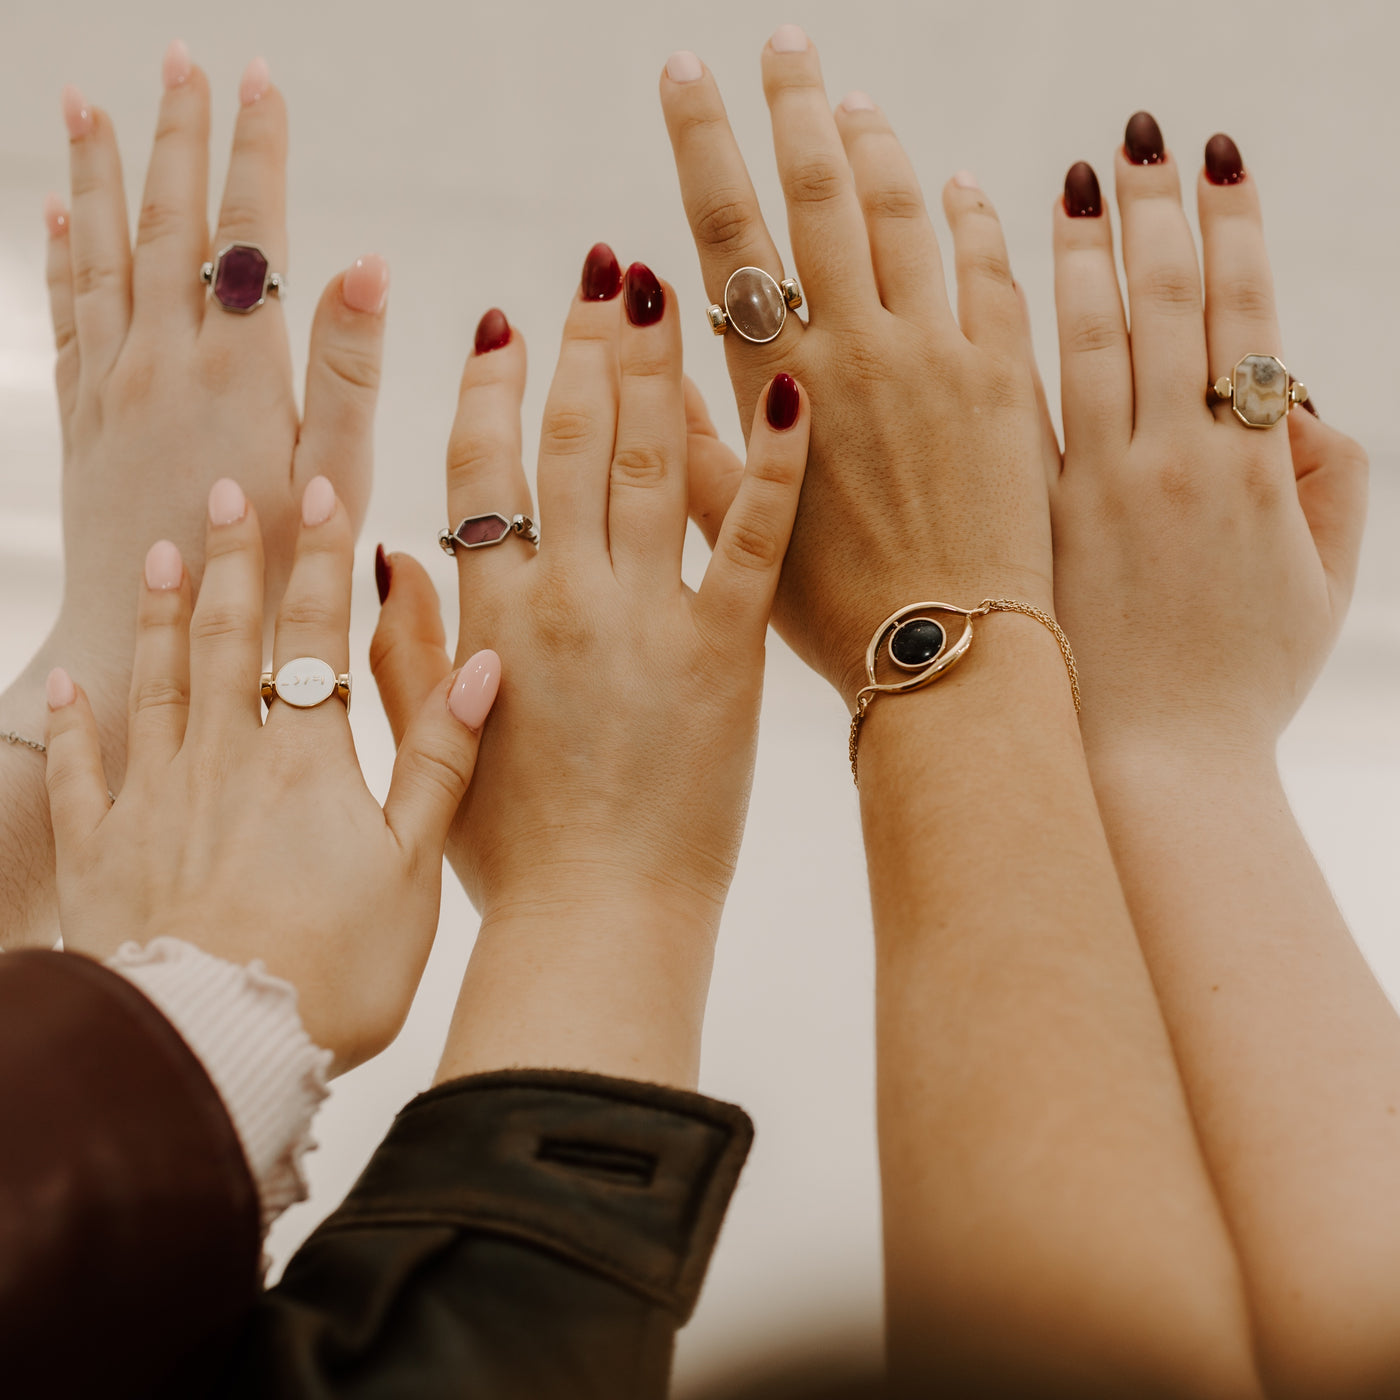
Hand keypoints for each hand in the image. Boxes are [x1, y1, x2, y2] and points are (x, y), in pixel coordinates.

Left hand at [36, 43, 386, 738]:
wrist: (148, 638)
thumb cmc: (264, 578)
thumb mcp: (332, 483)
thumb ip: (348, 372)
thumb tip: (366, 266)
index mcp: (238, 373)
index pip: (250, 237)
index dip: (257, 154)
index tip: (261, 82)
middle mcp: (163, 363)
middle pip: (172, 226)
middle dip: (181, 137)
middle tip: (181, 61)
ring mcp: (112, 386)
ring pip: (103, 255)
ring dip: (101, 175)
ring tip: (90, 107)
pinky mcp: (82, 417)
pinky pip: (67, 315)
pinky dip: (63, 256)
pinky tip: (60, 217)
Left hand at [44, 477, 496, 1072]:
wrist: (221, 1044)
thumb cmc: (335, 967)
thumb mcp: (414, 864)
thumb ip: (442, 758)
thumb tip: (481, 666)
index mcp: (305, 760)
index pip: (314, 633)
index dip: (319, 557)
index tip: (318, 489)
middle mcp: (223, 760)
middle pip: (224, 637)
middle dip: (230, 559)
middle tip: (224, 491)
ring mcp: (154, 801)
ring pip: (154, 683)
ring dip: (157, 614)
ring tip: (157, 553)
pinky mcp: (102, 852)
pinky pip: (83, 769)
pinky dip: (78, 719)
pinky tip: (71, 679)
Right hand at [370, 251, 807, 1083]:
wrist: (600, 924)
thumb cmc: (510, 855)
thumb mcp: (427, 750)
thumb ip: (402, 647)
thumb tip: (385, 551)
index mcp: (489, 615)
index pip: (481, 467)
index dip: (493, 387)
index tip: (508, 322)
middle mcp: (563, 598)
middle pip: (568, 441)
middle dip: (584, 347)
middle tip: (602, 273)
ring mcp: (648, 621)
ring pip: (648, 464)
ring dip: (658, 370)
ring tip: (669, 290)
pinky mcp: (726, 654)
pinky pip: (751, 538)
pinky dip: (774, 460)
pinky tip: (791, 385)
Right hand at [659, 31, 1058, 704]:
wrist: (949, 655)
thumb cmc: (831, 614)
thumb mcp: (734, 532)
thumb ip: (684, 432)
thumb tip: (648, 333)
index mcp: (778, 386)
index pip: (731, 233)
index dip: (704, 144)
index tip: (685, 76)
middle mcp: (857, 351)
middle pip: (820, 195)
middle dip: (793, 107)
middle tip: (782, 47)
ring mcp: (941, 358)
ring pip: (905, 214)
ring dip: (876, 148)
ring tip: (851, 102)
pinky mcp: (1007, 380)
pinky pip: (989, 272)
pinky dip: (970, 219)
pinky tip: (956, 186)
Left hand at [1049, 117, 1367, 761]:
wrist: (1142, 768)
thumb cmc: (1236, 684)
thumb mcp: (1322, 583)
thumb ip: (1329, 478)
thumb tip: (1292, 396)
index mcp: (1246, 467)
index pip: (1239, 316)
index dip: (1232, 228)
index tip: (1218, 156)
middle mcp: (1165, 460)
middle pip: (1161, 306)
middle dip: (1155, 212)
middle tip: (1141, 135)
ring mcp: (1088, 487)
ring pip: (1083, 343)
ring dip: (1078, 254)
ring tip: (1071, 182)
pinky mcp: (1027, 519)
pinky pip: (1018, 410)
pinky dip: (1004, 339)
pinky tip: (989, 288)